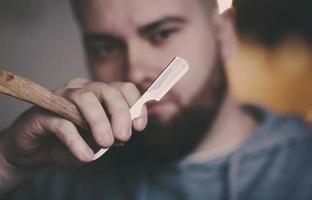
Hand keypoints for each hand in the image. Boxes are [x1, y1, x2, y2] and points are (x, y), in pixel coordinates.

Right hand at [0, 78, 147, 174]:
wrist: (35, 151)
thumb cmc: (70, 142)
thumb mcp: (97, 140)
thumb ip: (112, 133)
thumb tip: (127, 131)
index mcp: (98, 93)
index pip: (123, 88)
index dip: (135, 105)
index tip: (139, 126)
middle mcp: (81, 89)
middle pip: (107, 90)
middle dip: (120, 114)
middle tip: (124, 137)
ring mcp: (60, 98)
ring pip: (85, 99)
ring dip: (99, 122)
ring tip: (106, 143)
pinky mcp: (41, 113)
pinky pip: (63, 124)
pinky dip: (77, 141)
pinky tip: (85, 155)